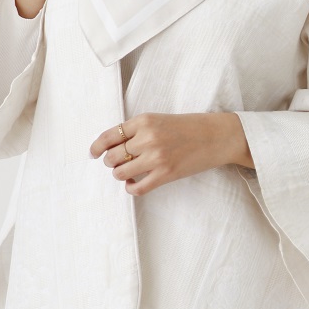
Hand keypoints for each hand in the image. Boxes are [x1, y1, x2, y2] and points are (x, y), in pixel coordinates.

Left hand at [90, 113, 253, 195]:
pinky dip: (131, 188)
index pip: (109, 136)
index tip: (92, 153)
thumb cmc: (187, 127)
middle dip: (110, 162)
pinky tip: (134, 183)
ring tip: (127, 172)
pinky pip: (137, 188)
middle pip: (112, 156)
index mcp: (144, 120)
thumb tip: (111, 146)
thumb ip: (136, 130)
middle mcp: (147, 138)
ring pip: (121, 173)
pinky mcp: (165, 174)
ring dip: (120, 175)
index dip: (96, 146)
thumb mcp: (158, 120)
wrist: (215, 136)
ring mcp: (156, 157)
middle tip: (115, 163)